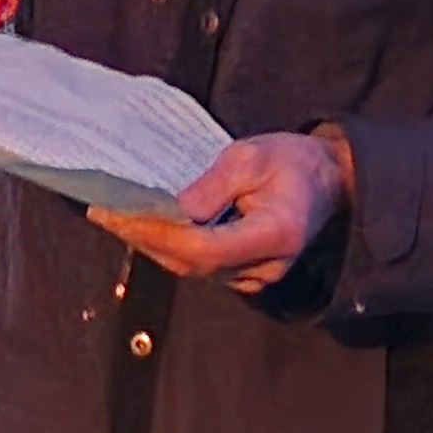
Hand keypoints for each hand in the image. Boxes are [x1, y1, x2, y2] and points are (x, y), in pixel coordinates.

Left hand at [90, 129, 351, 294]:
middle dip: (144, 238)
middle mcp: (266, 266)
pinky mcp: (247, 275)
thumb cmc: (293, 162)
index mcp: (275, 234)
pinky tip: (146, 228)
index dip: (158, 233)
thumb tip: (176, 208)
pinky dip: (170, 249)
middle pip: (192, 263)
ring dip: (152, 245)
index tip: (119, 213)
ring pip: (193, 269)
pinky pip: (201, 267)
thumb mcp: (253, 156)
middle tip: (105, 213)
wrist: (328, 181)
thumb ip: (215, 184)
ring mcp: (258, 276)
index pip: (204, 246)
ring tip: (116, 218)